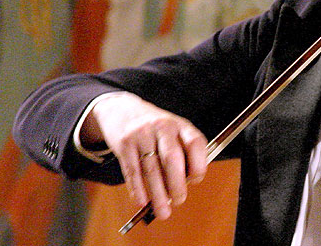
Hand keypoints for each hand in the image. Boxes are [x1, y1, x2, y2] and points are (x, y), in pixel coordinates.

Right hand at [81, 93, 206, 219]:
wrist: (122, 109)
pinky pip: (132, 170)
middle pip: (172, 158)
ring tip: (162, 211)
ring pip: (151, 169)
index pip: (195, 142)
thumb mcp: (173, 131)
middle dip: (177, 184)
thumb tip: (186, 184)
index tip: (196, 179)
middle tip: (179, 201)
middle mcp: (162, 127)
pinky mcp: (124, 144)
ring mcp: (142, 134)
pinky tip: (142, 202)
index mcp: (180, 125)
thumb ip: (183, 153)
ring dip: (158, 194)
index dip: (199, 163)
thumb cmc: (154, 128)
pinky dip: (137, 189)